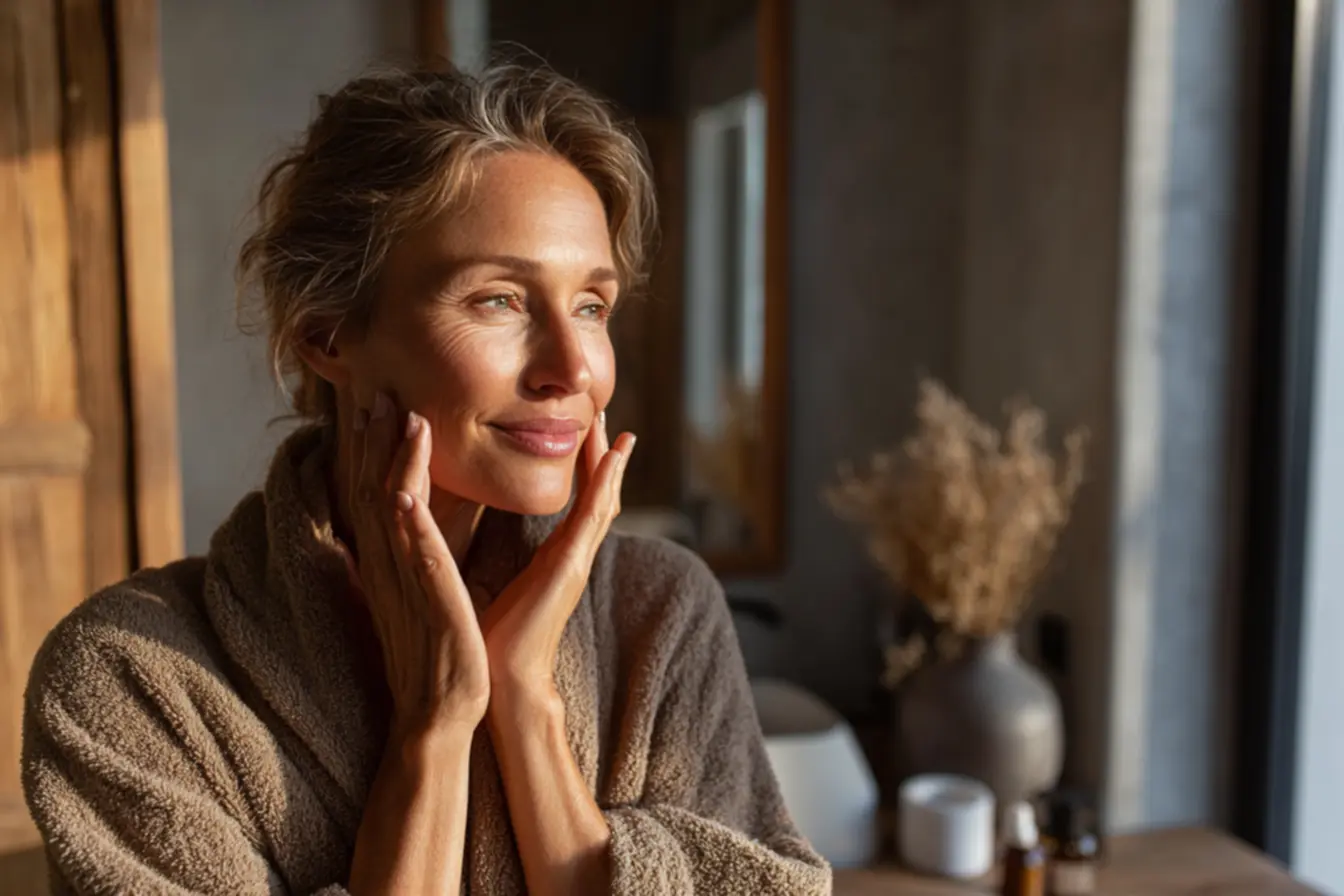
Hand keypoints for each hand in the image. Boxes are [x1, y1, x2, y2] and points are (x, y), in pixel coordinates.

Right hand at [337, 391, 491, 738]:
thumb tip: (421, 512)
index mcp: (391, 557)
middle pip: (370, 486)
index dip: (369, 442)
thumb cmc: (437, 648)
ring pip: (390, 509)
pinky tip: (403, 490)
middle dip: (370, 436)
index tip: (370, 395)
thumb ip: (422, 547)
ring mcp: (405, 581)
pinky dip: (408, 520)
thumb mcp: (425, 585)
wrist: (441, 709)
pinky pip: (413, 556)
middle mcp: (389, 563)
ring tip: (400, 414)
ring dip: (393, 461)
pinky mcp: (428, 602)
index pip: (375, 487)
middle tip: (369, 383)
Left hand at [476, 413, 635, 696]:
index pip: (573, 501)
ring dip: (609, 460)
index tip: (583, 431)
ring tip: (615, 426)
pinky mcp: (569, 565)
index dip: (581, 466)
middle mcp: (570, 554)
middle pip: (596, 492)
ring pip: (601, 498)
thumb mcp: (489, 579)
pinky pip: (592, 515)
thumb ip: (487, 551)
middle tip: (604, 412)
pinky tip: (611, 456)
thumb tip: (463, 526)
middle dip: (600, 452)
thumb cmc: (490, 637)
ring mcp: (575, 559)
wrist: (501, 680)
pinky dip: (605, 482)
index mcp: (551, 557)